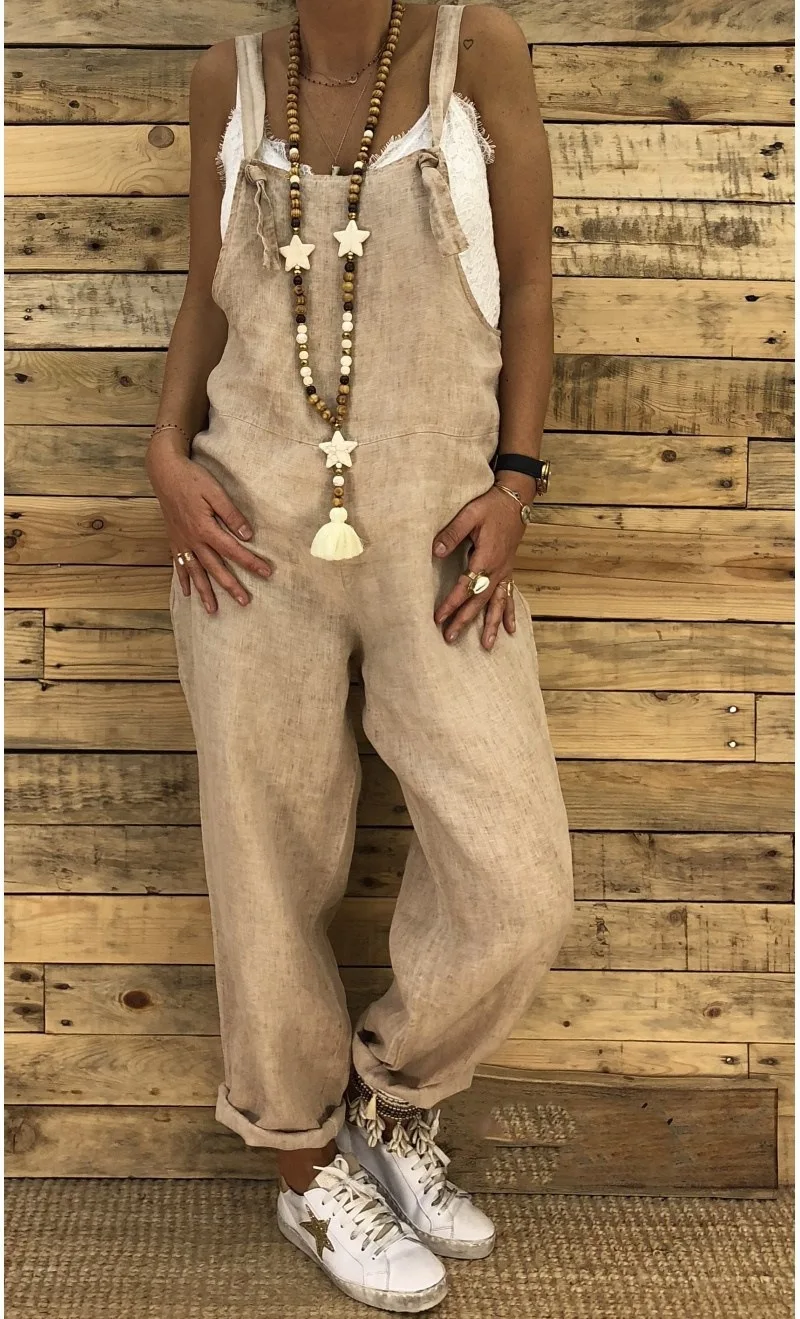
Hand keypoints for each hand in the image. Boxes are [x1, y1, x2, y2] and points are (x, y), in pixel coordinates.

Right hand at [145, 436, 272, 613]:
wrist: (164, 471)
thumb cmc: (192, 478)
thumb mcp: (216, 491)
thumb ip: (231, 514)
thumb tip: (247, 535)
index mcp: (206, 528)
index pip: (233, 551)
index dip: (251, 562)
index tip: (266, 573)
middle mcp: (193, 540)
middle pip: (215, 568)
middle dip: (230, 586)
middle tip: (244, 602)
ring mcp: (182, 542)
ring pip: (195, 572)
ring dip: (205, 592)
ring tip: (213, 610)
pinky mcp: (174, 540)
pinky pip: (179, 565)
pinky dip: (183, 579)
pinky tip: (187, 593)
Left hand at [432, 486, 525, 649]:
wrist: (516, 499)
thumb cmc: (491, 505)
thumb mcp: (470, 513)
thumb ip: (452, 533)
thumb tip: (435, 551)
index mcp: (486, 557)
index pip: (466, 586)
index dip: (452, 603)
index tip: (438, 617)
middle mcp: (497, 569)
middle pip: (479, 600)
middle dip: (465, 620)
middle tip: (450, 638)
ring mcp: (505, 571)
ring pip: (497, 603)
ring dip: (492, 625)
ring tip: (487, 646)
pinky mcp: (508, 570)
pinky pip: (509, 596)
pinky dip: (509, 614)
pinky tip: (511, 630)